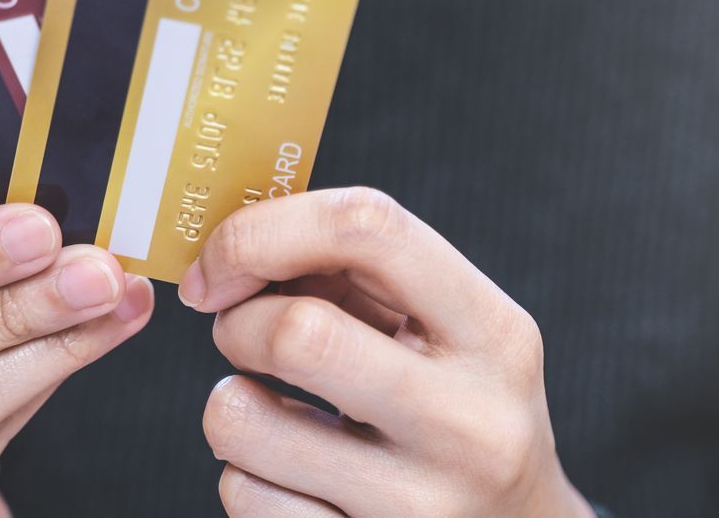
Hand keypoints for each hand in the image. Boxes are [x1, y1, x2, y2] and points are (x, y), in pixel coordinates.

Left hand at [182, 188, 592, 517]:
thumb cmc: (465, 413)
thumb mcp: (453, 332)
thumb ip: (363, 278)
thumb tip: (238, 246)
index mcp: (494, 334)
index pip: (368, 229)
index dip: (265, 230)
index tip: (223, 262)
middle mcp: (468, 422)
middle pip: (299, 333)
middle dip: (237, 324)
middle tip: (241, 336)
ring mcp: (419, 506)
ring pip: (243, 420)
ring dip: (230, 404)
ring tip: (271, 412)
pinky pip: (244, 498)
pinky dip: (244, 477)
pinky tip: (292, 475)